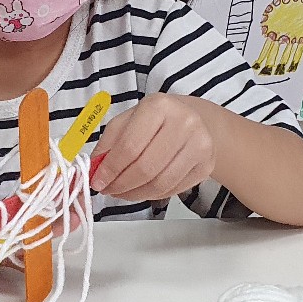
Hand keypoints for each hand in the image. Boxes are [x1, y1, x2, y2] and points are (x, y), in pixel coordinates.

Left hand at [90, 93, 216, 202]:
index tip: (97, 182)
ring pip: (160, 184)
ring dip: (135, 194)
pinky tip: (141, 189)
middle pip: (145, 168)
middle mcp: (184, 123)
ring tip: (122, 192)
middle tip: (108, 190)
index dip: (110, 169)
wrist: (194, 119)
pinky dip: (152, 195)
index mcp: (159, 107)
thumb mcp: (127, 121)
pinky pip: (173, 189)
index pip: (130, 146)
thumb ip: (108, 144)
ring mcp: (200, 145)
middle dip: (121, 185)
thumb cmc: (155, 120)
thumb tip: (95, 171)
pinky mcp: (207, 165)